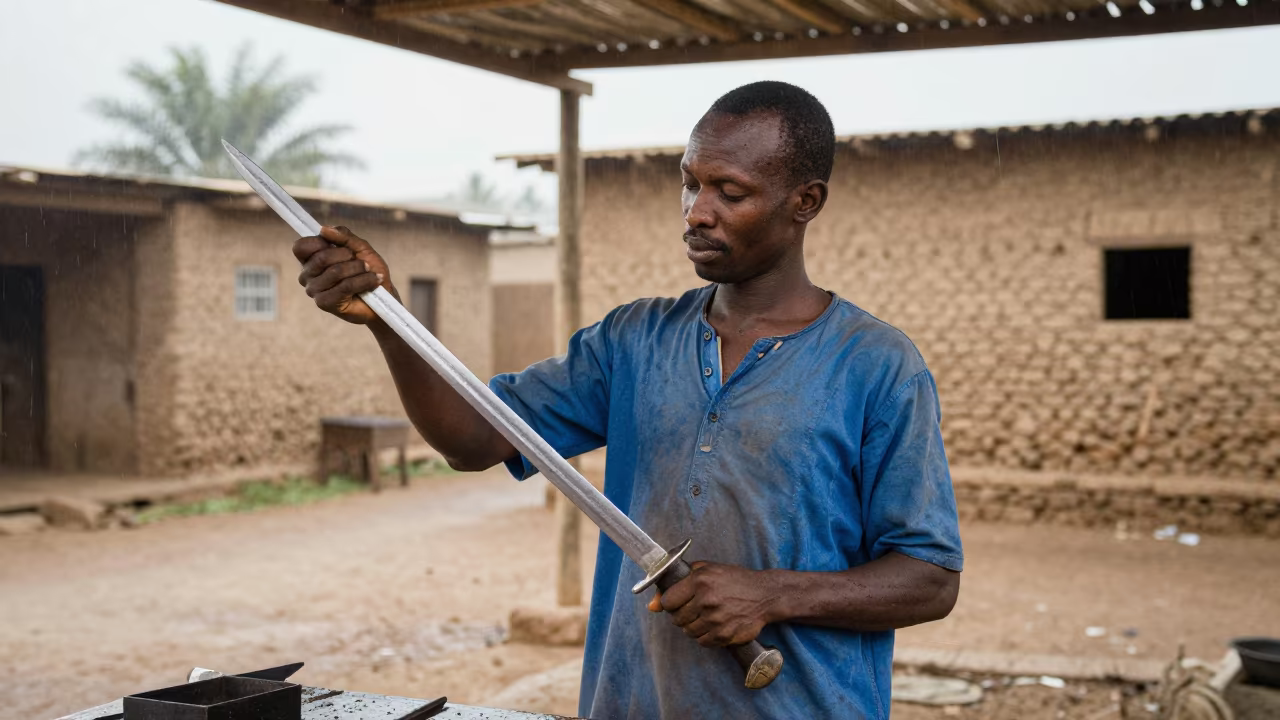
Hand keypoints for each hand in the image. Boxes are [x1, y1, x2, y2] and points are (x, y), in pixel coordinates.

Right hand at [293, 226, 394, 324]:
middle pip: (321, 258)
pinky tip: (373, 281)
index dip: (319, 242)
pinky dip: (364, 281)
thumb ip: (343, 236)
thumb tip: (323, 229)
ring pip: (335, 271)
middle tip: (362, 261)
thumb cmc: (369, 270)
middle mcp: (306, 275)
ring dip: (359, 268)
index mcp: (310, 259)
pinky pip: (345, 286)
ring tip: (369, 271)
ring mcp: (314, 290)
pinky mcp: (324, 303)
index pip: (300, 246)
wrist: (383, 294)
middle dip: (347, 255)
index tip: (340, 246)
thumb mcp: (359, 247)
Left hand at [648, 562, 776, 646]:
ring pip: (688, 632)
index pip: (667, 601)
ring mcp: (715, 619)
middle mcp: (706, 599)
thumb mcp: (705, 571)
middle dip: (683, 615)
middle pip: (676, 619)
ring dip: (694, 626)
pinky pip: (702, 642)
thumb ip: (676, 582)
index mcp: (699, 580)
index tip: (679, 602)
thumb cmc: (733, 580)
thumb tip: (652, 606)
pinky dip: (706, 636)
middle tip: (695, 609)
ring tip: (707, 617)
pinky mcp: (724, 635)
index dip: (671, 603)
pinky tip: (715, 625)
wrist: (764, 594)